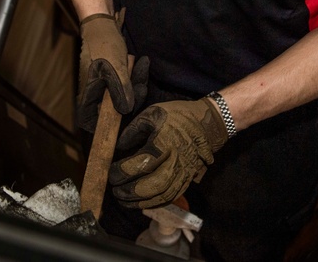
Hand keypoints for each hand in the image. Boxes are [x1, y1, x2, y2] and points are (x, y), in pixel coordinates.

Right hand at [77, 13, 147, 131]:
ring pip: (123, 96)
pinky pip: (126, 84)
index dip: (105, 126)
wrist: (103, 22)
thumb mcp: (114, 67)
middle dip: (132, 98)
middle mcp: (95, 93)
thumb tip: (126, 110)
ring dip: (136, 84)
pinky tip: (142, 63)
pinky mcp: (113, 77)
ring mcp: (104, 85)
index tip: (124, 121)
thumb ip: (120, 89)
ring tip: (141, 65)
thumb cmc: (104, 43)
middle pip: (114, 109)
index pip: (90, 121)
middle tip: (142, 85)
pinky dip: (135, 76)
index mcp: (88, 93)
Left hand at [109, 98, 227, 208]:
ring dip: (140, 202)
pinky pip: (171, 196)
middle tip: (115, 191)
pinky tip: (141, 202)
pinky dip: (154, 202)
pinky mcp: (188, 179)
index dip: (122, 172)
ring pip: (162, 195)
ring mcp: (184, 172)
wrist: (207, 123)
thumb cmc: (177, 116)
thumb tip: (119, 147)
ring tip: (124, 200)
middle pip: (152, 185)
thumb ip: (133, 131)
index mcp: (164, 142)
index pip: (140, 163)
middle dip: (130, 191)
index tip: (110, 172)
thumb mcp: (152, 114)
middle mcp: (175, 160)